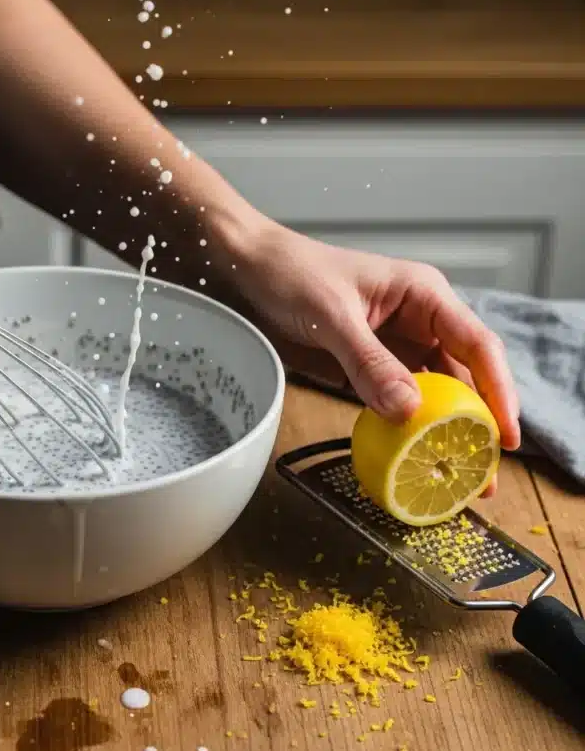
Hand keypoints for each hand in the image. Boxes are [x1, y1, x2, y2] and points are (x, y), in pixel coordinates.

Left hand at [231, 221, 519, 454]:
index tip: (505, 435)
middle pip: (465, 378)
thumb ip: (369, 362)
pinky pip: (398, 402)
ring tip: (456, 478)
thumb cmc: (291, 273)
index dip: (499, 392)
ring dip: (444, 433)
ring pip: (435, 395)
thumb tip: (409, 410)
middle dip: (478, 425)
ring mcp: (395, 348)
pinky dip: (408, 430)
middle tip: (483, 476)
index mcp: (423, 296)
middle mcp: (419, 322)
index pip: (478, 345)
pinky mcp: (370, 368)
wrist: (246, 272)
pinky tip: (413, 458)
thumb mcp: (332, 316)